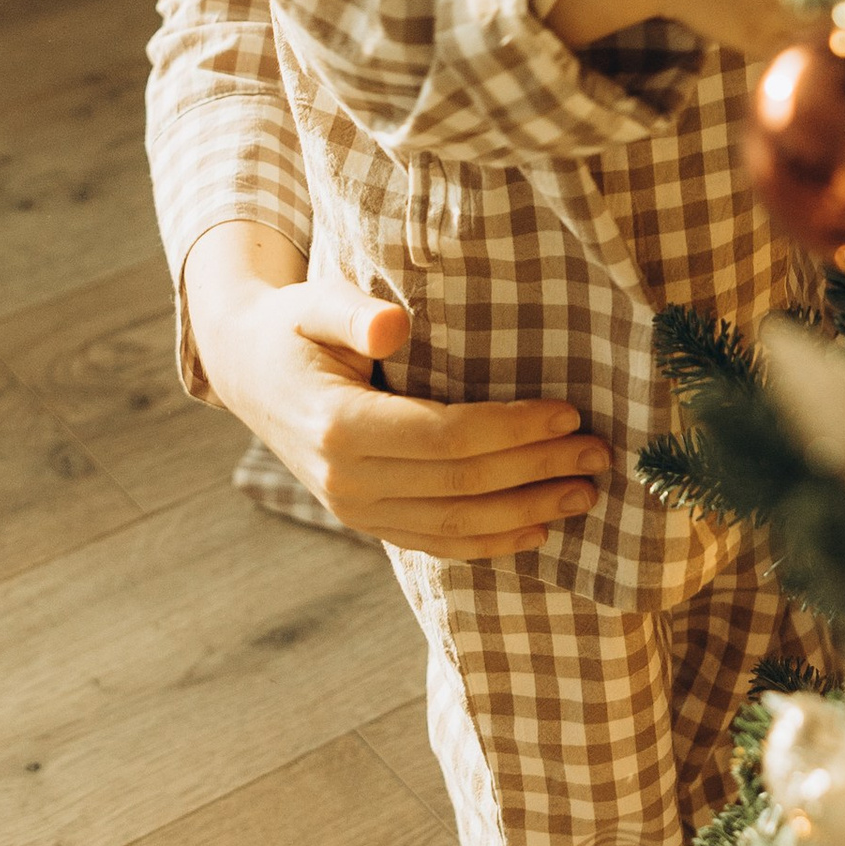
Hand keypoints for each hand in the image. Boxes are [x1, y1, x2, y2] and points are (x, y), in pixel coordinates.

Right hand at [183, 224, 611, 556]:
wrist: (245, 371)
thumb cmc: (293, 326)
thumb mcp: (314, 302)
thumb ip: (354, 312)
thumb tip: (393, 326)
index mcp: (338, 425)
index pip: (447, 436)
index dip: (513, 430)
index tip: (569, 413)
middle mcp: (345, 480)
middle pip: (462, 484)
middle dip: (538, 471)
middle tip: (599, 454)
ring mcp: (353, 510)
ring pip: (455, 524)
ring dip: (527, 511)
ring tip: (585, 492)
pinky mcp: (365, 521)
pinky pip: (434, 543)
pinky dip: (489, 542)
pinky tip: (537, 529)